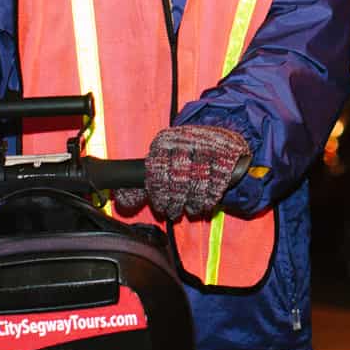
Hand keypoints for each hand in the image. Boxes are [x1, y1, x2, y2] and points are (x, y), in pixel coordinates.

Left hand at [130, 124, 250, 220]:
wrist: (219, 137)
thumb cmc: (185, 154)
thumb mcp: (161, 162)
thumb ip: (142, 182)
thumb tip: (123, 200)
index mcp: (165, 141)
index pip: (158, 169)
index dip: (158, 192)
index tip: (160, 206)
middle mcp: (185, 140)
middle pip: (178, 177)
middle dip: (175, 201)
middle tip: (174, 212)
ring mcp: (208, 145)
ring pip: (198, 181)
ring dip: (193, 201)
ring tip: (189, 210)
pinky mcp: (226, 154)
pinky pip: (217, 182)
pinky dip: (210, 197)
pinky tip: (204, 204)